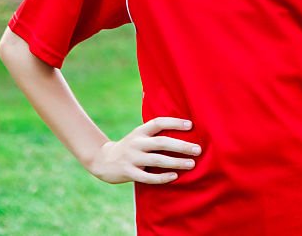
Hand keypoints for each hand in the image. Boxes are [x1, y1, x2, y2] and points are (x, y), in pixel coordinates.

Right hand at [86, 117, 200, 183]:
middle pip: (162, 142)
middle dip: (181, 146)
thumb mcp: (139, 135)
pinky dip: (162, 177)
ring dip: (176, 162)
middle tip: (198, 150)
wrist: (103, 160)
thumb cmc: (130, 147)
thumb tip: (184, 127)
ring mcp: (132, 158)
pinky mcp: (128, 173)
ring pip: (157, 160)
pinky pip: (147, 177)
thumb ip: (155, 133)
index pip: (158, 123)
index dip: (174, 122)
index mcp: (140, 131)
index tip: (191, 125)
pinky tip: (174, 176)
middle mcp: (136, 143)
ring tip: (191, 164)